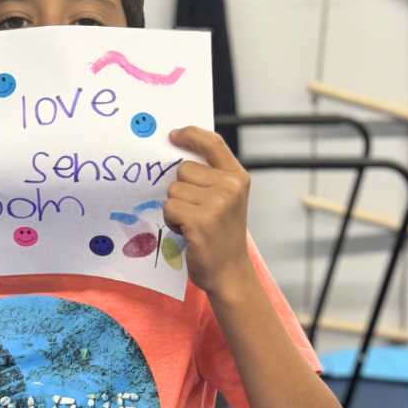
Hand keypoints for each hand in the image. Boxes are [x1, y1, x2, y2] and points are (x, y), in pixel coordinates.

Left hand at [164, 126, 251, 292]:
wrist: (230, 273)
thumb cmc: (221, 237)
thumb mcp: (226, 200)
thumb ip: (210, 178)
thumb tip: (177, 156)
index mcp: (238, 178)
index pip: (212, 143)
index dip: (190, 135)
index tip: (173, 136)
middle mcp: (230, 187)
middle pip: (183, 168)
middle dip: (180, 188)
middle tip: (193, 210)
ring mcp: (217, 204)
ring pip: (173, 190)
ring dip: (175, 208)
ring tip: (191, 223)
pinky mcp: (200, 221)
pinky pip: (169, 208)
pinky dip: (171, 221)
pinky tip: (186, 232)